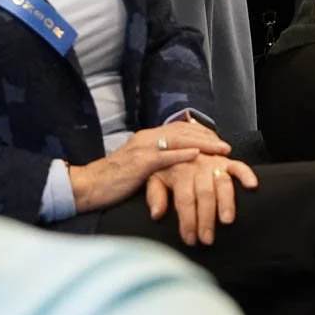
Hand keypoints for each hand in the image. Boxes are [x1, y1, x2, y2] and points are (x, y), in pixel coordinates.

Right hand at [68, 123, 230, 213]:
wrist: (89, 185)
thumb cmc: (112, 181)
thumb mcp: (137, 167)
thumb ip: (154, 162)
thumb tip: (174, 165)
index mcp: (146, 138)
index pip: (178, 129)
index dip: (200, 133)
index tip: (217, 141)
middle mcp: (146, 138)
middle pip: (182, 131)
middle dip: (206, 136)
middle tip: (225, 145)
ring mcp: (142, 149)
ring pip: (177, 140)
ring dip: (201, 143)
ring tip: (219, 148)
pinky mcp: (138, 163)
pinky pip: (163, 156)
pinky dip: (181, 154)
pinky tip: (196, 155)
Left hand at [146, 153, 258, 245]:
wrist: (178, 142)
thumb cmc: (166, 166)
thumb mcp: (153, 177)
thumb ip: (155, 195)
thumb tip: (156, 214)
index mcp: (179, 171)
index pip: (184, 199)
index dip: (187, 220)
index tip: (190, 239)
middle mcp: (198, 166)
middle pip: (204, 194)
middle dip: (206, 218)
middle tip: (207, 239)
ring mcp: (214, 163)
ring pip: (222, 183)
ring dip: (226, 202)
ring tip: (227, 221)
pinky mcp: (227, 160)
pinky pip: (239, 166)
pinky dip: (246, 175)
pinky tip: (251, 186)